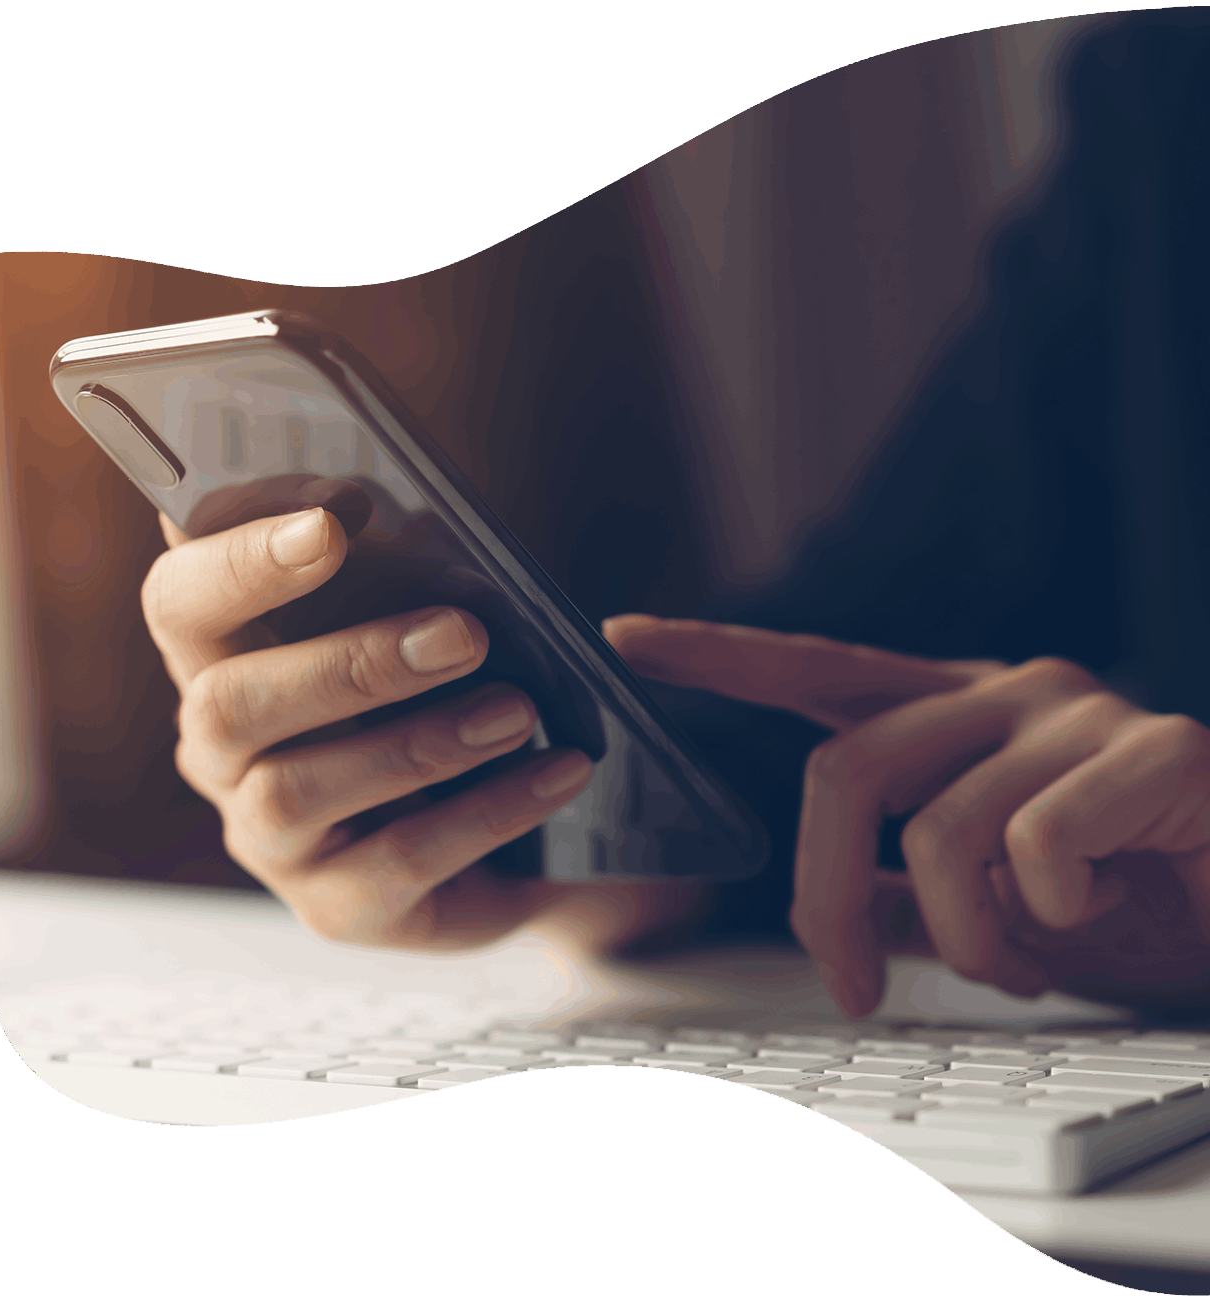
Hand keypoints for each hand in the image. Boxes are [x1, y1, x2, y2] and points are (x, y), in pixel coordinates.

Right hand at [143, 508, 697, 952]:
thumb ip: (408, 564)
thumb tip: (428, 524)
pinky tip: (555, 770)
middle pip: (224, 704)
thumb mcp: (427, 612)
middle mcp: (221, 751)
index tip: (334, 519)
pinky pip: (396, 861)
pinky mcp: (334, 906)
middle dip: (345, 662)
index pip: (180, 599)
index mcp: (222, 657)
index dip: (238, 557)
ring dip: (418, 742)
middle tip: (462, 632)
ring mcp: (268, 838)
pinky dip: (486, 811)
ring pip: (297, 790)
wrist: (519, 827)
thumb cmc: (448, 691)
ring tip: (518, 709)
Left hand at [602, 615, 1209, 1016]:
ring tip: (1017, 964)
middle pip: (843, 774)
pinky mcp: (1158, 750)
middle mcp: (1005, 691)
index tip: (622, 636)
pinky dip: (1048, 918)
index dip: (717, 652)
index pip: (815, 669)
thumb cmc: (1137, 899)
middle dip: (823, 900)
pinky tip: (1095, 914)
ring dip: (965, 940)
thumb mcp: (996, 910)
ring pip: (939, 832)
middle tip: (846, 987)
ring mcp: (1079, 713)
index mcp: (955, 714)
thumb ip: (911, 897)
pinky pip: (1037, 846)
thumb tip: (841, 914)